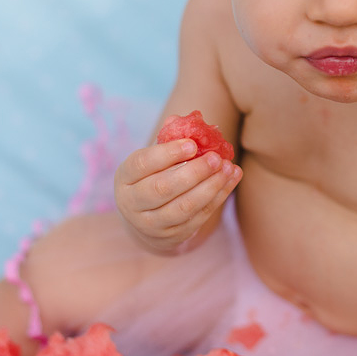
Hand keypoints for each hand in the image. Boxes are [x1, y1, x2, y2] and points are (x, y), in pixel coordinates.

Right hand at [113, 140, 240, 253]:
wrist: (148, 218)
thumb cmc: (154, 176)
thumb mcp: (152, 158)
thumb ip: (167, 139)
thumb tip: (178, 119)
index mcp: (125, 177)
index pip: (142, 164)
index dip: (167, 153)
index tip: (192, 144)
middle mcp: (133, 203)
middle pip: (163, 188)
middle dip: (194, 172)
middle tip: (216, 157)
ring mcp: (152, 224)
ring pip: (184, 207)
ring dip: (210, 186)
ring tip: (228, 168)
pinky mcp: (174, 236)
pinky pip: (199, 217)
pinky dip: (219, 197)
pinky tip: (231, 179)